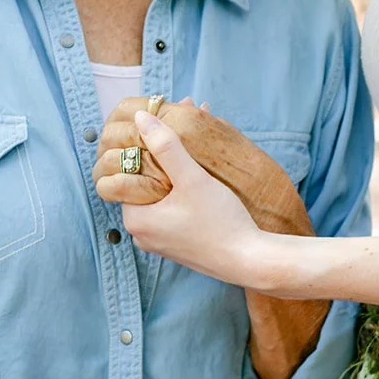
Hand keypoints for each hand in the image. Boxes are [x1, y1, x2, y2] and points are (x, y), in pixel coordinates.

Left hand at [94, 96, 302, 228]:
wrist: (250, 261)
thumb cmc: (221, 222)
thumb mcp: (192, 178)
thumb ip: (166, 146)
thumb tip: (141, 117)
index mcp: (135, 220)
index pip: (127, 174)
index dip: (146, 148)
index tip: (166, 129)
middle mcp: (142, 234)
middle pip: (145, 184)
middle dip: (163, 157)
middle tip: (183, 133)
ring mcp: (160, 242)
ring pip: (161, 197)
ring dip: (175, 173)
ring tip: (195, 149)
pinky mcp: (178, 245)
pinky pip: (173, 211)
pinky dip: (183, 193)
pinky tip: (203, 178)